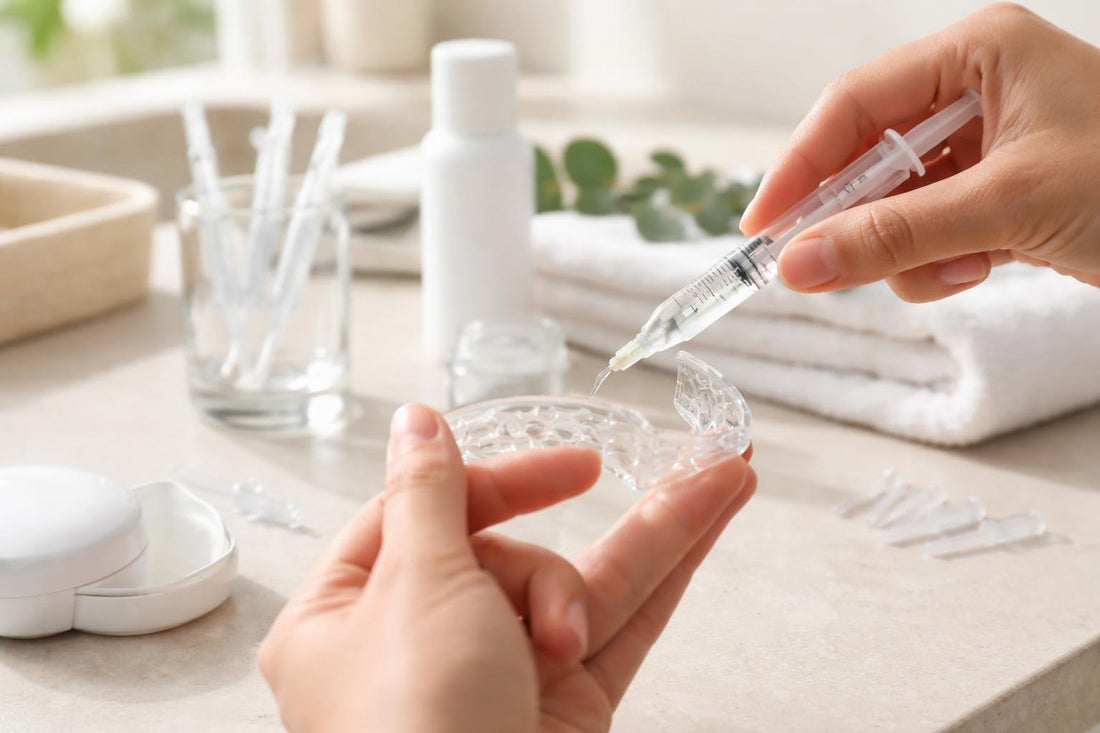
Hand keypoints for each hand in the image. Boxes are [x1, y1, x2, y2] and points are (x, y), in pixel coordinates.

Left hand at [259, 404, 755, 731]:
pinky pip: (623, 625)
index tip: (563, 463)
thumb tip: (414, 422)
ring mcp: (498, 679)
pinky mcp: (563, 709)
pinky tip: (714, 511)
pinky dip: (671, 571)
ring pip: (585, 583)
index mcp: (346, 616)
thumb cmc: (416, 730)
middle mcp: (421, 646)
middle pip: (503, 554)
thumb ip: (429, 496)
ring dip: (660, 526)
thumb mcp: (416, 588)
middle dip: (546, 561)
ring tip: (730, 471)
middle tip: (601, 485)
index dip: (491, 480)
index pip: (422, 514)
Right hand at [741, 3, 1099, 301]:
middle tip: (821, 268)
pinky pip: (932, 227)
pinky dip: (941, 260)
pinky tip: (982, 268)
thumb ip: (895, 237)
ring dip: (909, 249)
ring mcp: (988, 144)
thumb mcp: (1008, 205)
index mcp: (979, 53)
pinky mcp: (1000, 192)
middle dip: (857, 218)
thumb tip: (799, 264)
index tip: (765, 227)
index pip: (855, 103)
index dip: (802, 165)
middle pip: (870, 156)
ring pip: (896, 202)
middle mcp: (977, 90)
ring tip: (960, 267)